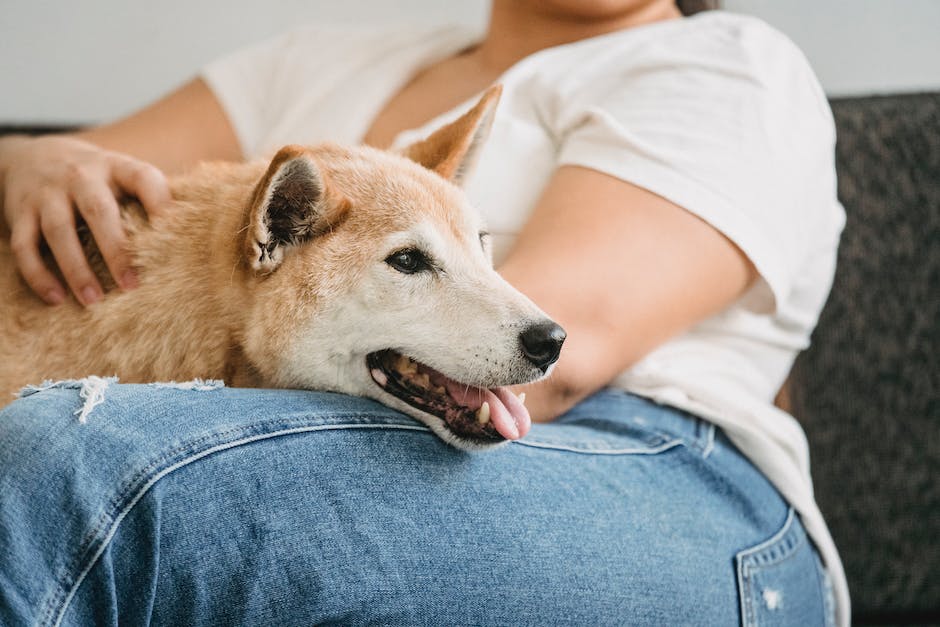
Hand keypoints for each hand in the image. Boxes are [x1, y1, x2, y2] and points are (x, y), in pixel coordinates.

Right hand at [1, 134, 169, 304]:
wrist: (31, 154)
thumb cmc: (95, 177)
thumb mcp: (121, 173)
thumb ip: (151, 197)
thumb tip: (197, 234)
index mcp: (115, 166)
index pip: (143, 178)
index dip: (160, 202)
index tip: (174, 233)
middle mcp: (80, 176)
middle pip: (98, 212)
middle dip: (116, 250)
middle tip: (131, 286)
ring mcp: (47, 193)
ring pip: (59, 231)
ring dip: (76, 269)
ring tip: (93, 300)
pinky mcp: (19, 211)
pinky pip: (25, 246)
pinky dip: (39, 274)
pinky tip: (56, 298)